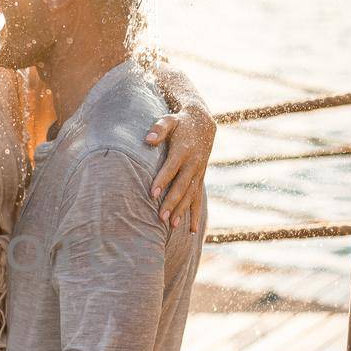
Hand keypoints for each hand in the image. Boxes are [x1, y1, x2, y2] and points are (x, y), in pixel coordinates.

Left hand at [144, 106, 215, 231]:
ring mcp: (198, 173)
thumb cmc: (180, 123)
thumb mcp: (169, 120)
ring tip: (172, 226)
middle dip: (171, 202)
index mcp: (183, 150)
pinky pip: (198, 199)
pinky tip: (192, 230)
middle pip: (181, 186)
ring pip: (190, 195)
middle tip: (160, 217)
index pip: (171, 167)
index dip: (162, 180)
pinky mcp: (200, 179)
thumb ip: (159, 129)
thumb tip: (147, 139)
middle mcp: (193, 164)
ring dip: (182, 211)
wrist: (203, 124)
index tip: (152, 193)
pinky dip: (196, 214)